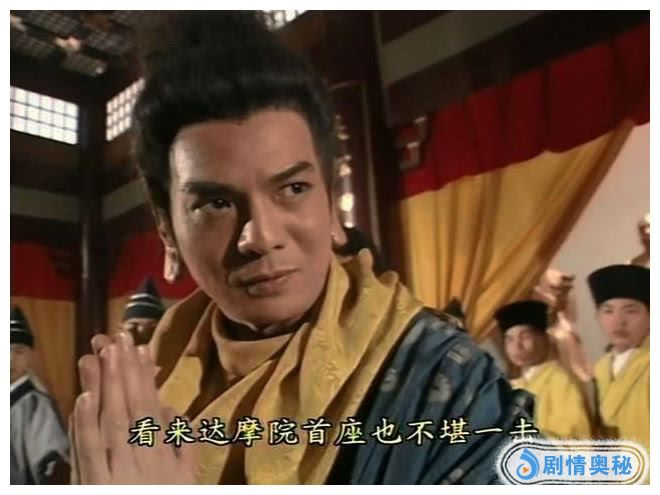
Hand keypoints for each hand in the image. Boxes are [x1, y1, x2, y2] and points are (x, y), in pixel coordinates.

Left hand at [71, 332, 195, 483]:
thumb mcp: (188, 477)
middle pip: (128, 406)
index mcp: (163, 452)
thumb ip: (184, 443)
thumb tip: (170, 407)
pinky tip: (82, 398)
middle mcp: (139, 456)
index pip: (150, 406)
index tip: (137, 347)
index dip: (143, 376)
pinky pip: (87, 450)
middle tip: (115, 338)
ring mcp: (113, 469)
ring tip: (98, 354)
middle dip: (121, 371)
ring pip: (107, 421)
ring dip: (102, 386)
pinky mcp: (92, 484)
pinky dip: (84, 423)